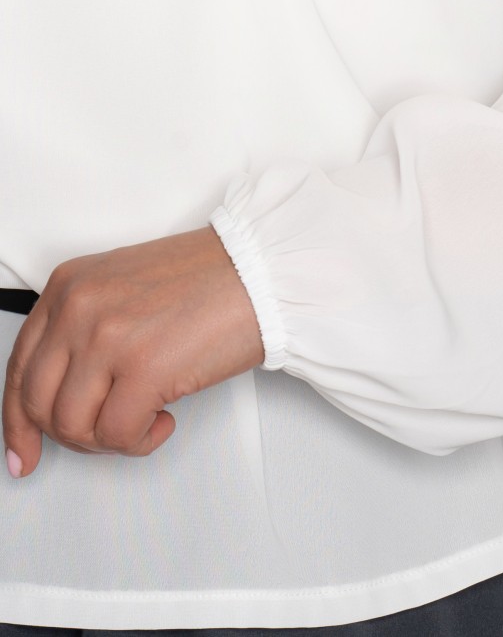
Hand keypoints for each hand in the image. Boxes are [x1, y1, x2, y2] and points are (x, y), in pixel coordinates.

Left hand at [2, 225, 264, 477]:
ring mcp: (107, 338)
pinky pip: (117, 436)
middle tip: (104, 435)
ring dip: (109, 439)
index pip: (20, 367)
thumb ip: (84, 329)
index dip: (18, 422)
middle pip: (39, 404)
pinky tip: (162, 420)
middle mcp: (79, 308)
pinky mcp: (143, 370)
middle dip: (71, 434)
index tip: (25, 451)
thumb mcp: (123, 288)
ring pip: (73, 427)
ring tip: (142, 419)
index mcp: (69, 286)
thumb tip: (64, 393)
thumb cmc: (207, 279)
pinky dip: (140, 441)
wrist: (260, 271)